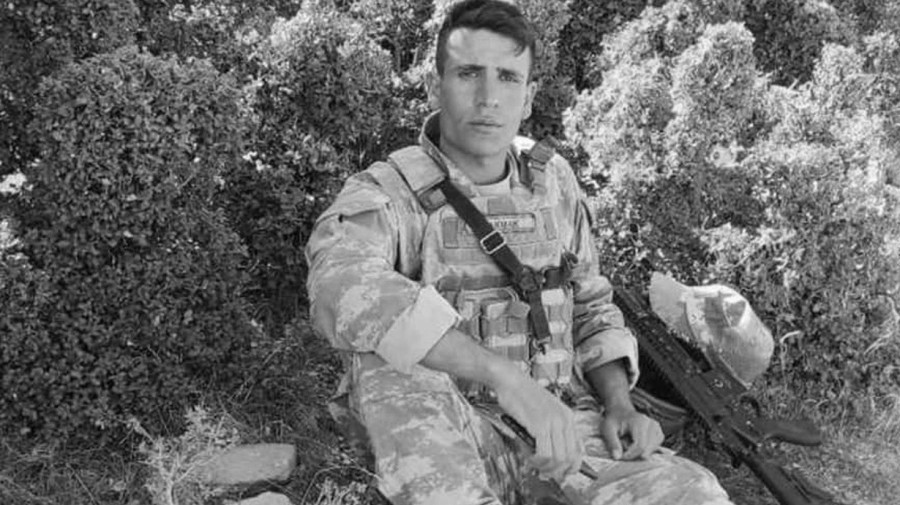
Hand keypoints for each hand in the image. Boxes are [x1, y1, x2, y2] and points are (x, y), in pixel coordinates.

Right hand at [491, 364, 583, 479]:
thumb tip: (551, 458)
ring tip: (533, 462)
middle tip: (544, 473)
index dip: (571, 467)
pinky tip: (529, 455)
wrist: (510, 380)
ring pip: (558, 459)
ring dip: (544, 467)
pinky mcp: (540, 425)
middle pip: (570, 458)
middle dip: (557, 471)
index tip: (561, 474)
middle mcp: (564, 420)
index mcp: (568, 417)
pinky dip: (536, 460)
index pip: (579, 450)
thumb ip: (551, 431)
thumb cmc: (522, 396)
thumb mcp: (544, 412)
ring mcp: (553, 422)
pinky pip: (544, 453)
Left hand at [600, 403, 663, 459]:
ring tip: (629, 444)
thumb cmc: (613, 420)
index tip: (620, 456)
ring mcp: (657, 429)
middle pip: (647, 449)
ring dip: (639, 453)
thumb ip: (612, 443)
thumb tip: (617, 457)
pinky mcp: (659, 433)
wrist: (620, 412)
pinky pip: (655, 448)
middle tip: (623, 451)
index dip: (630, 455)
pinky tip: (636, 446)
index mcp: (640, 421)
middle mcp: (651, 424)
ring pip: (651, 450)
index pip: (640, 446)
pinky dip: (645, 451)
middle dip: (634, 455)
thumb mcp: (607, 429)